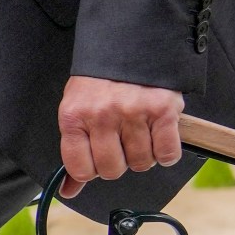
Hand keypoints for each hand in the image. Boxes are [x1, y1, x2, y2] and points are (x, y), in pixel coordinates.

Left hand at [56, 76, 185, 198]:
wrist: (129, 42)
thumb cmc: (100, 82)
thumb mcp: (77, 110)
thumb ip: (74, 152)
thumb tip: (67, 191)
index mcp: (74, 116)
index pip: (80, 169)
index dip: (91, 169)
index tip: (97, 157)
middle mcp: (102, 115)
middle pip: (112, 170)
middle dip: (119, 163)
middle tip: (121, 142)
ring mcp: (133, 112)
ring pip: (141, 163)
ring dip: (143, 155)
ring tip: (139, 132)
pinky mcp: (162, 109)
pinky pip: (167, 153)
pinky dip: (166, 152)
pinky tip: (159, 135)